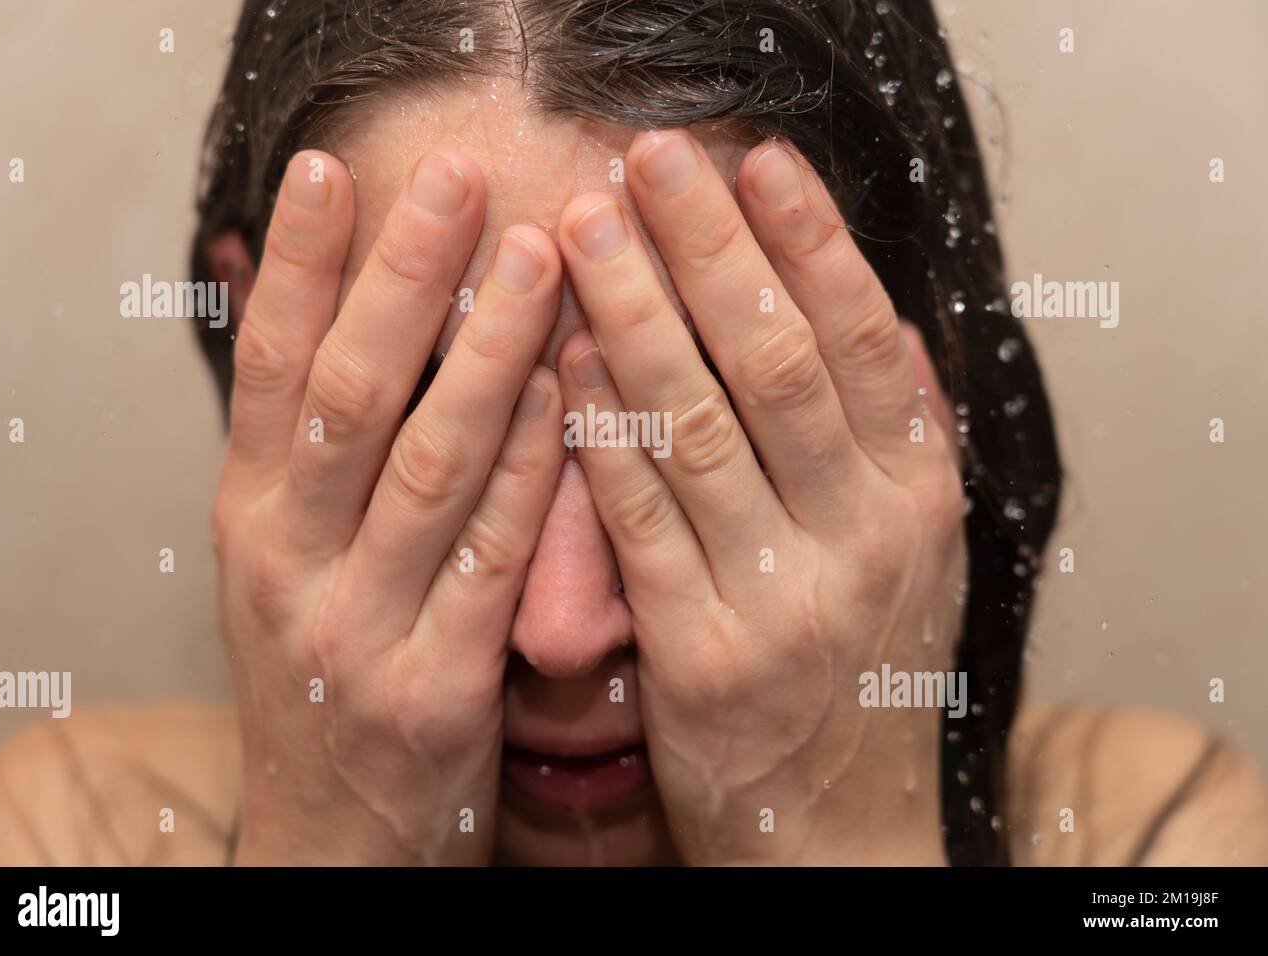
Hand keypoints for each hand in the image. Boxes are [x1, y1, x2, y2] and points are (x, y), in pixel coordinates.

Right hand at [211, 149, 563, 863]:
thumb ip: (302, 452)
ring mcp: (356, 627)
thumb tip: (309, 313)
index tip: (335, 170)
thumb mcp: (281, 563)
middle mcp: (286, 563)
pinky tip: (565, 395)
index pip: (265, 370)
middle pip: (346, 396)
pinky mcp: (433, 686)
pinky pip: (492, 558)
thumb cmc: (321, 678)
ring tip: (539, 257)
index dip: (301, 267)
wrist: (331, 840)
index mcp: (248, 520)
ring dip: (486, 353)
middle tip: (456, 179)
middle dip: (401, 281)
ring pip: (428, 465)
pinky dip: (530, 470)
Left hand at [555, 130, 966, 864]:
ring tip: (581, 232)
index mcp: (921, 499)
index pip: (865, 340)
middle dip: (707, 249)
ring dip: (632, 316)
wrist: (841, 832)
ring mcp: (783, 599)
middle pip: (774, 363)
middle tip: (647, 159)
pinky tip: (558, 362)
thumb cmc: (867, 677)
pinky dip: (595, 432)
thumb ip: (903, 442)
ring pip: (696, 426)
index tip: (754, 159)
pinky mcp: (702, 656)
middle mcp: (865, 538)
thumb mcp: (918, 557)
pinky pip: (637, 520)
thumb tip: (886, 321)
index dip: (809, 241)